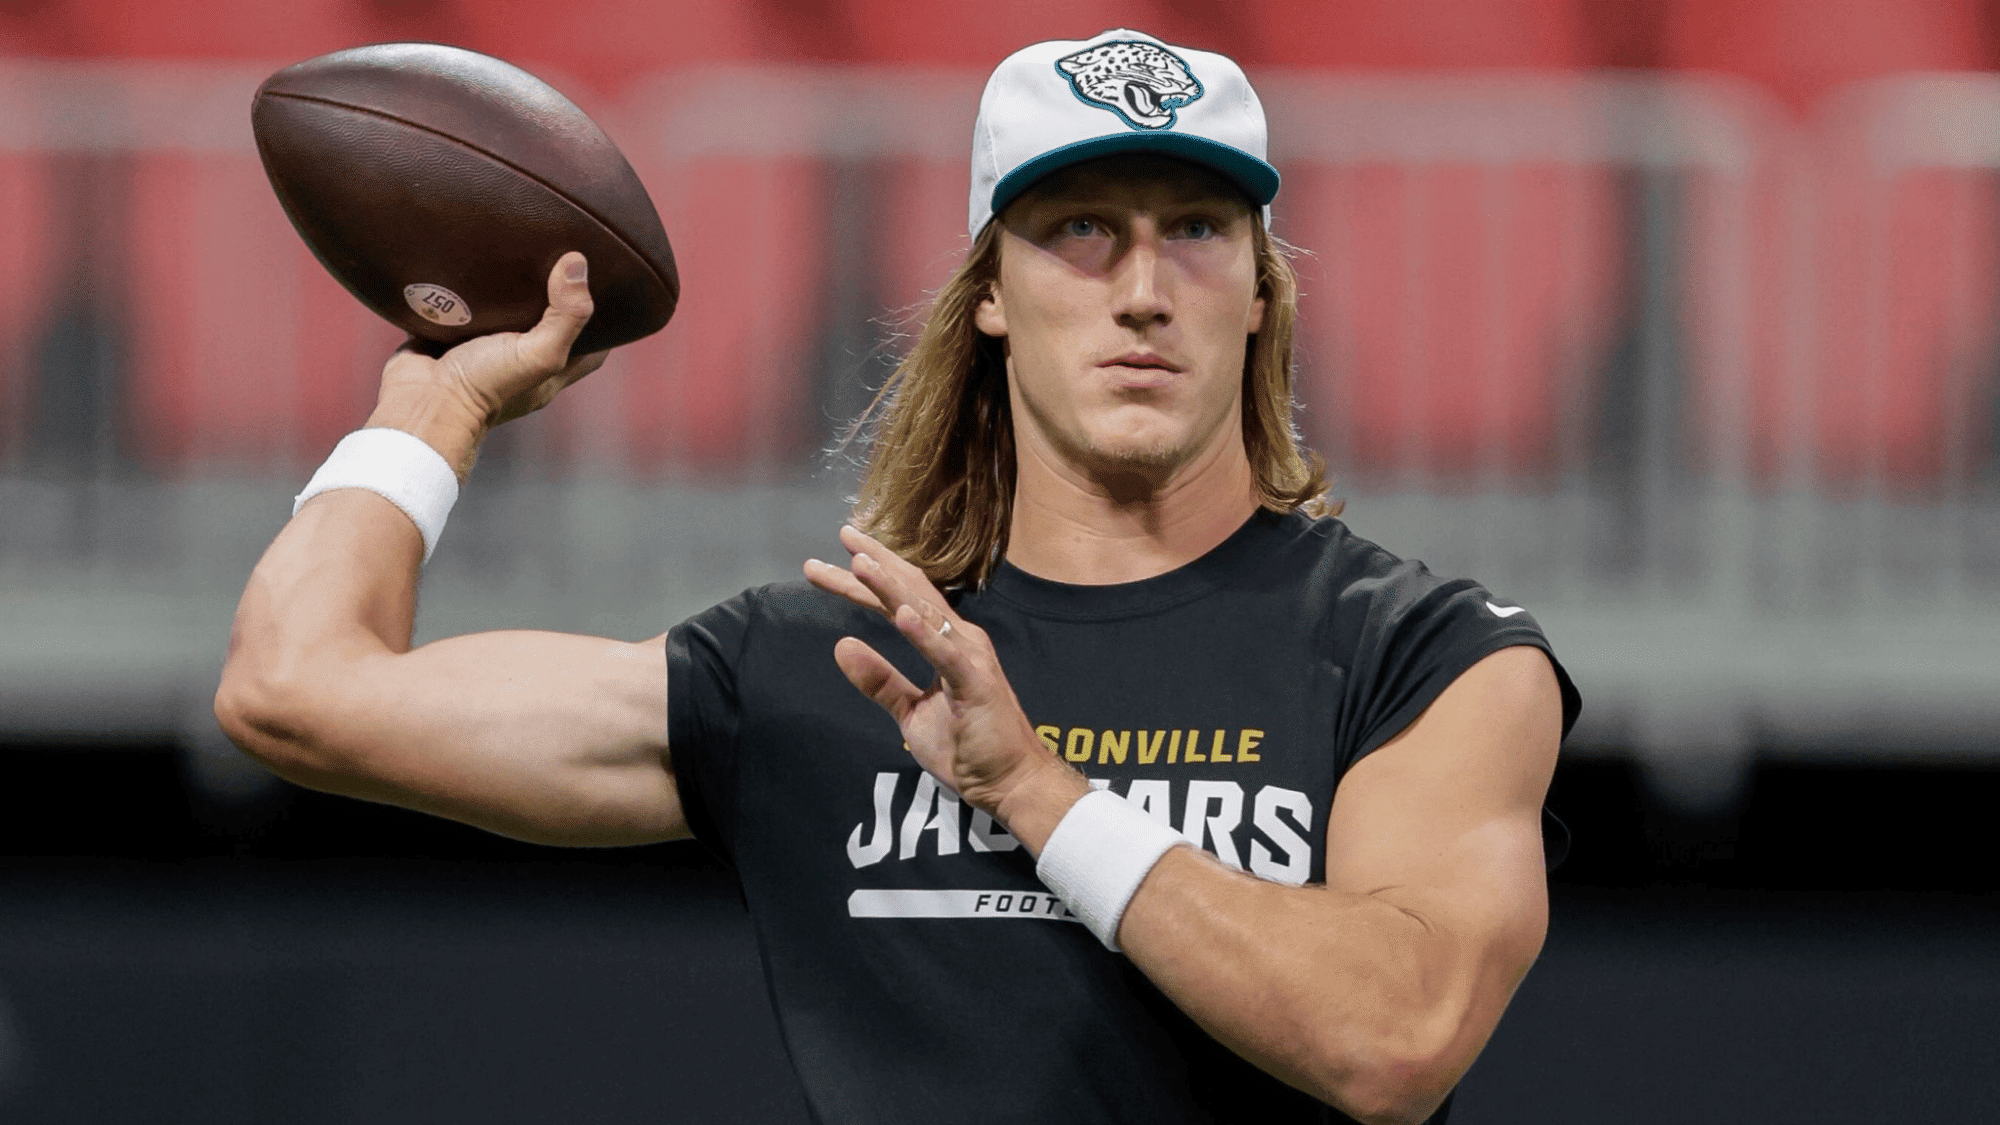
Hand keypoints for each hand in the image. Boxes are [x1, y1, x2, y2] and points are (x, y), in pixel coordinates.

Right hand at [367, 251, 608, 475]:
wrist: (420, 400)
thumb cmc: (485, 385)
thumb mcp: (538, 353)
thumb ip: (565, 315)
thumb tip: (578, 263)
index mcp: (547, 370)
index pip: (589, 349)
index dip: (604, 324)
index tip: (609, 289)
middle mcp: (518, 361)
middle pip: (546, 326)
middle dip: (555, 297)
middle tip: (561, 257)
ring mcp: (481, 349)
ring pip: (502, 315)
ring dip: (508, 290)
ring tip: (518, 248)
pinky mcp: (447, 336)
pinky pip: (459, 308)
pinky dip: (464, 288)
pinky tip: (471, 257)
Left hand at [804, 526, 1088, 842]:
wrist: (1011, 783)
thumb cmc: (969, 747)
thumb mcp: (911, 713)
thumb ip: (880, 681)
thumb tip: (840, 645)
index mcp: (944, 643)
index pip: (898, 601)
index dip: (865, 580)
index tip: (827, 561)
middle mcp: (959, 639)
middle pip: (909, 591)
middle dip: (875, 563)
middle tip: (843, 533)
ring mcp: (970, 658)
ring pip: (925, 612)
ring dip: (891, 586)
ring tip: (860, 562)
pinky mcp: (976, 683)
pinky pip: (945, 654)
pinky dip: (923, 632)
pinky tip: (899, 613)